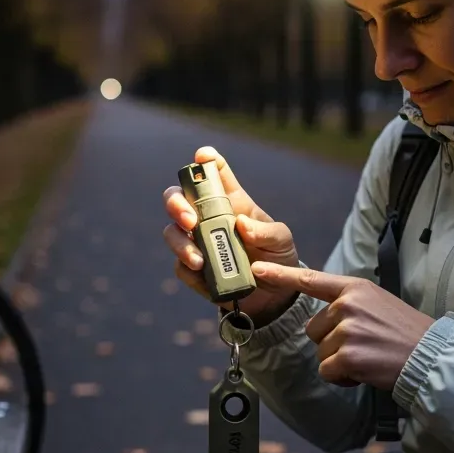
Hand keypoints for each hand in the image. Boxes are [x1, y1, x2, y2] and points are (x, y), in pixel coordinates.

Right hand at [163, 146, 300, 325]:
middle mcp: (208, 218)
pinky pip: (179, 267)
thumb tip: (242, 224)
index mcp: (231, 202)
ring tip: (198, 260)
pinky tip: (201, 275)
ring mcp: (197, 244)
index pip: (214, 173)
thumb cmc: (277, 258)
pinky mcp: (193, 271)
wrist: (274, 296)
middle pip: (177, 198)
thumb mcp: (281, 240)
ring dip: (180, 243)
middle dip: (176, 203)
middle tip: (189, 219)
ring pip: (171, 232)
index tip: (203, 156)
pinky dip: (187, 269)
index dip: (206, 160)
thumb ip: (267, 231)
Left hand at [251, 261, 435, 390]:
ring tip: (369, 357)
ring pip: (321, 352)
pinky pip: (327, 371)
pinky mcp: (348, 355)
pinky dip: (343, 378)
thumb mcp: (378, 304)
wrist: (432, 357)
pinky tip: (366, 372)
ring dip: (340, 362)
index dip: (280, 275)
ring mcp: (347, 329)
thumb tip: (324, 319)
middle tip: (365, 346)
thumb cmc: (406, 333)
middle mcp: (347, 305)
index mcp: (354, 288)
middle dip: (333, 343)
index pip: (311, 280)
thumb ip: (349, 304)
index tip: (256, 269)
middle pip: (314, 329)